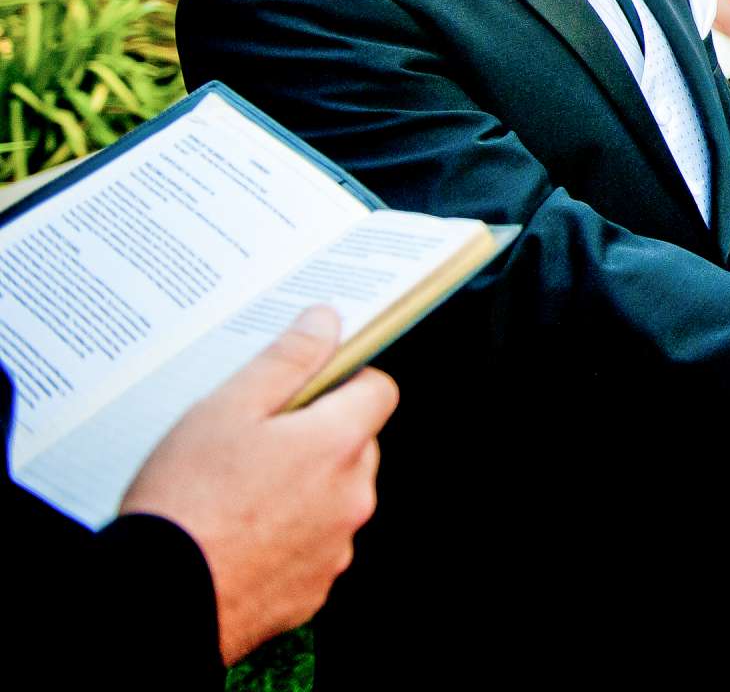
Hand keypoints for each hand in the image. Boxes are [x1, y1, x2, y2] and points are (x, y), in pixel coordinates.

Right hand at [119, 306, 397, 665]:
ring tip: (237, 495)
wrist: (155, 602)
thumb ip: (285, 360)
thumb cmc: (184, 504)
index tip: (309, 385)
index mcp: (337, 444)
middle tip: (255, 444)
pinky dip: (288, 539)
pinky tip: (239, 538)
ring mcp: (336, 548)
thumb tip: (326, 321)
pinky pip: (313, 548)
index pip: (378, 390)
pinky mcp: (313, 590)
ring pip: (335, 499)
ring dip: (304, 490)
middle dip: (318, 437)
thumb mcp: (225, 410)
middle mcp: (352, 497)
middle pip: (356, 446)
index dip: (346, 380)